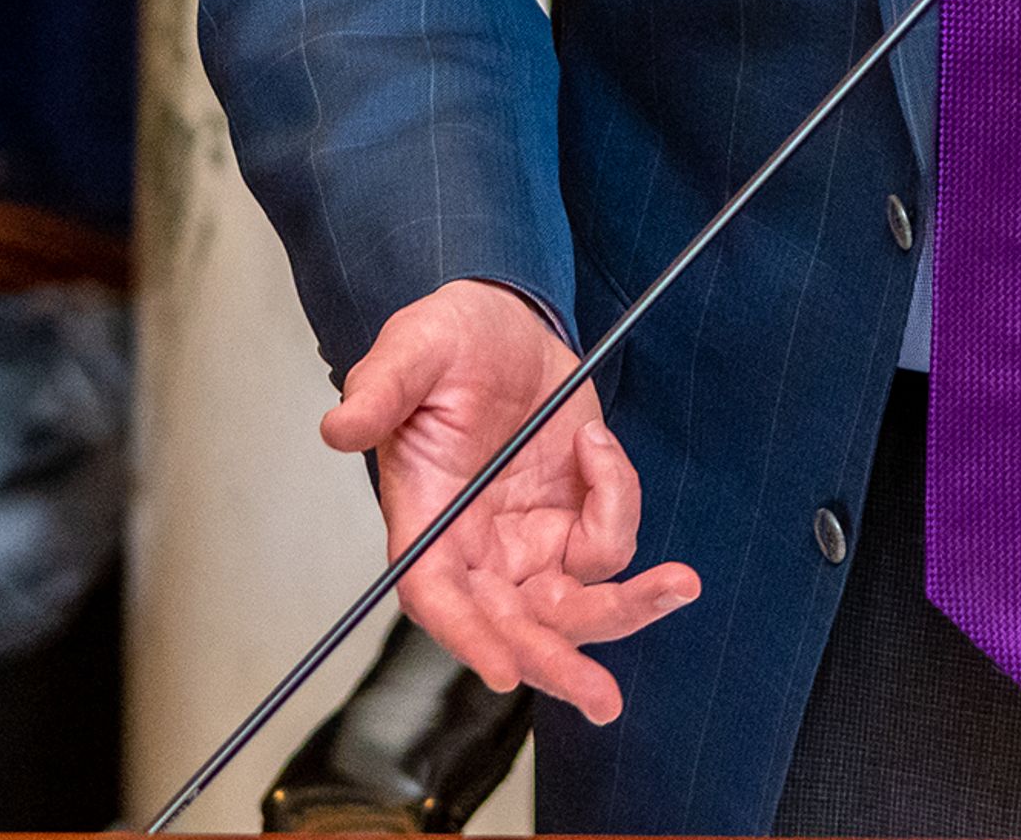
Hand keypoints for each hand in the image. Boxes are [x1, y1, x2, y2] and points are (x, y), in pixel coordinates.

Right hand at [322, 278, 701, 723]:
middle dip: (558, 666)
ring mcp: (531, 541)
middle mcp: (478, 549)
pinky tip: (595, 443)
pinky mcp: (576, 520)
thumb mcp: (412, 348)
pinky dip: (618, 495)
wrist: (505, 322)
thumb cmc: (447, 342)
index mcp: (426, 520)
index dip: (467, 637)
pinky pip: (609, 541)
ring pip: (576, 606)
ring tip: (679, 585)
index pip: (437, 598)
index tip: (503, 670)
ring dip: (627, 608)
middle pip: (515, 629)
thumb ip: (380, 389)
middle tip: (601, 699)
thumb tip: (340, 427)